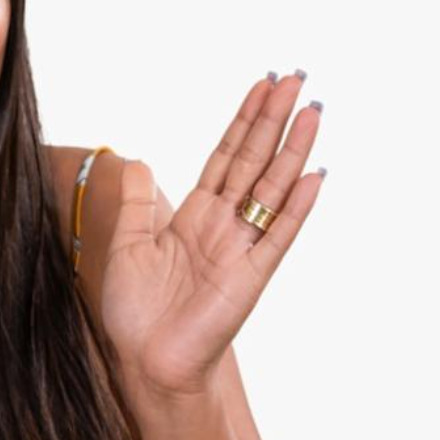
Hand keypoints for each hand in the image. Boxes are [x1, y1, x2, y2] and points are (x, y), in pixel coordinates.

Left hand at [99, 72, 323, 409]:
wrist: (145, 361)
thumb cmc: (135, 310)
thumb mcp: (125, 245)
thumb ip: (135, 203)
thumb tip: (136, 160)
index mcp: (194, 215)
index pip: (225, 156)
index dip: (243, 121)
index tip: (262, 86)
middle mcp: (224, 225)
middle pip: (254, 161)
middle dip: (273, 119)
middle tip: (296, 78)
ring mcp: (242, 248)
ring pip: (272, 187)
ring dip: (292, 148)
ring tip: (313, 109)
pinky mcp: (251, 276)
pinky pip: (278, 235)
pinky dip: (296, 206)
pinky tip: (314, 174)